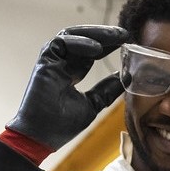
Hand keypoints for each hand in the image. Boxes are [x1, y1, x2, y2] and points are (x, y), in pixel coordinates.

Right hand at [6, 25, 128, 150]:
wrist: (42, 137)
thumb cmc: (62, 126)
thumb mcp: (93, 104)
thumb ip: (107, 89)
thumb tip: (126, 76)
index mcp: (71, 74)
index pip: (91, 53)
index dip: (108, 46)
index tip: (127, 42)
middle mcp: (61, 65)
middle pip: (83, 40)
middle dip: (105, 35)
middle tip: (125, 34)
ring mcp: (52, 62)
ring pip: (72, 36)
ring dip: (95, 34)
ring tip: (116, 36)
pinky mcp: (44, 61)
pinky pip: (60, 42)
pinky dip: (79, 42)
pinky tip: (97, 48)